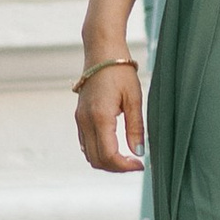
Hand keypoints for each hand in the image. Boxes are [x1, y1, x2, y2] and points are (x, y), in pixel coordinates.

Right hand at [74, 51, 145, 174]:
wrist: (102, 52)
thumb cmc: (120, 72)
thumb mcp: (134, 98)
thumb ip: (136, 128)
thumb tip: (138, 152)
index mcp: (100, 117)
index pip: (108, 155)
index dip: (125, 167)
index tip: (140, 165)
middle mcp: (85, 121)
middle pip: (96, 160)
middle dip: (116, 167)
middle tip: (135, 163)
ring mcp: (80, 119)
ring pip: (89, 154)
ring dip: (107, 161)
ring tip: (127, 156)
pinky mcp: (79, 116)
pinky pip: (85, 143)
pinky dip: (98, 151)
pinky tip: (115, 146)